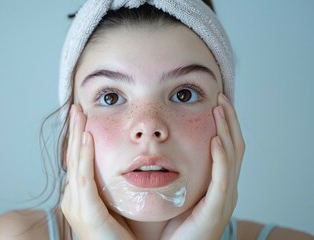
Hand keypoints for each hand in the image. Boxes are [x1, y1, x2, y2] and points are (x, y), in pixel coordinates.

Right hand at [61, 104, 135, 239]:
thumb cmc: (119, 238)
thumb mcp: (113, 208)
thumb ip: (110, 190)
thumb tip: (116, 172)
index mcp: (78, 197)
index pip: (78, 162)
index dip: (80, 139)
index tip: (85, 119)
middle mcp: (72, 199)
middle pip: (73, 157)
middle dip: (76, 131)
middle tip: (78, 108)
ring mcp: (76, 205)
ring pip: (76, 162)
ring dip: (78, 136)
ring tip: (80, 115)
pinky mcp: (86, 211)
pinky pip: (85, 178)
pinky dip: (85, 156)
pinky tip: (88, 138)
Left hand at [166, 93, 244, 239]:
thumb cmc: (169, 223)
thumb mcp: (174, 189)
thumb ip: (172, 169)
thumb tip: (155, 146)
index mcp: (216, 183)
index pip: (226, 146)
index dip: (224, 124)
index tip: (214, 102)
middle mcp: (225, 188)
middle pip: (235, 147)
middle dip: (229, 120)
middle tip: (219, 97)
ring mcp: (223, 198)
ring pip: (232, 158)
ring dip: (227, 131)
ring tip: (219, 109)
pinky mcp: (216, 209)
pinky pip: (222, 179)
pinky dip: (221, 158)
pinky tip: (216, 140)